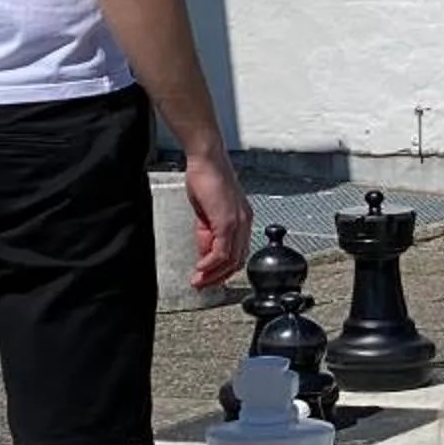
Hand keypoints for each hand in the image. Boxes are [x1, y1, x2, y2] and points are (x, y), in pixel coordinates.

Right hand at [183, 148, 251, 288]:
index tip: (208, 277)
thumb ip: (207, 233)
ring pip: (231, 259)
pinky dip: (210, 263)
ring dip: (213, 274)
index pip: (238, 252)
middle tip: (202, 285)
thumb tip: (204, 254)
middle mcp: (245, 222)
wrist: (206, 159)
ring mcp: (238, 222)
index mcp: (242, 220)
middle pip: (238, 260)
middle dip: (219, 277)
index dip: (223, 269)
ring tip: (198, 281)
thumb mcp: (206, 213)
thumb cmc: (206, 178)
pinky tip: (200, 268)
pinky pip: (222, 251)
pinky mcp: (228, 221)